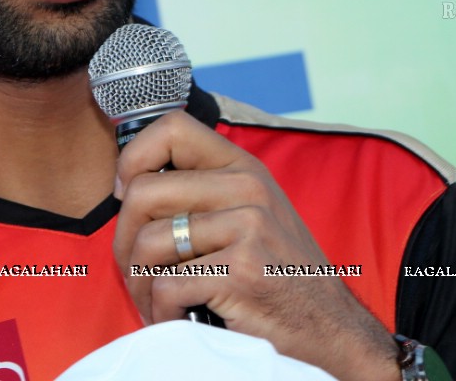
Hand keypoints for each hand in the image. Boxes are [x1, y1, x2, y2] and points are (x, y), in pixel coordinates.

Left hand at [112, 110, 396, 380]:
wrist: (330, 328)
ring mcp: (248, 228)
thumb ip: (204, 190)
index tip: (126, 193)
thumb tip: (130, 182)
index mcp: (243, 167)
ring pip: (148, 243)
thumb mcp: (251, 212)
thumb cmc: (278, 273)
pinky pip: (166, 286)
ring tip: (154, 300)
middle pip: (144, 192)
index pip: (173, 127)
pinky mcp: (242, 271)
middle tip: (136, 270)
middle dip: (125, 241)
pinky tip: (176, 317)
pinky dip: (160, 311)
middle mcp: (247, 188)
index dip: (134, 158)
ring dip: (139, 283)